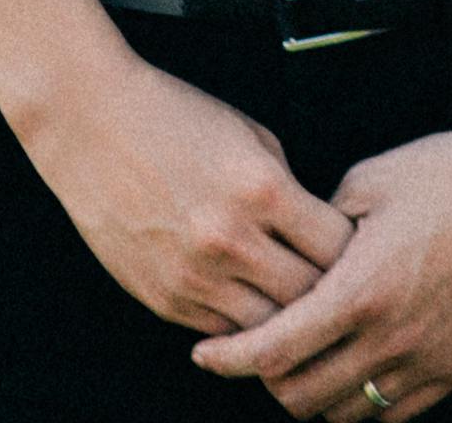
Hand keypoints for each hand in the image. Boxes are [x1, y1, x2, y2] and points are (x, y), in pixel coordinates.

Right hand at [12, 48, 353, 333]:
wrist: (92, 126)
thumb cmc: (177, 120)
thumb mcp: (253, 138)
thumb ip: (289, 191)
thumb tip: (320, 234)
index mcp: (262, 190)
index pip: (337, 247)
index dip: (356, 252)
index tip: (359, 250)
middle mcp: (229, 239)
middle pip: (310, 295)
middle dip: (331, 291)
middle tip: (339, 284)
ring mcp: (192, 275)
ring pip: (267, 327)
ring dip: (287, 316)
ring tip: (297, 300)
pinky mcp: (162, 299)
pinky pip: (221, 330)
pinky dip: (243, 322)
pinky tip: (251, 302)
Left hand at [188, 108, 451, 417]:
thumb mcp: (370, 182)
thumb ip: (320, 230)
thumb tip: (292, 253)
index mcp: (361, 290)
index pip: (270, 352)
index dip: (226, 359)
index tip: (205, 354)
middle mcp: (393, 337)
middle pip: (299, 397)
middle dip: (267, 380)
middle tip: (261, 351)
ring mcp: (430, 359)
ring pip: (345, 414)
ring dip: (315, 395)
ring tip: (309, 361)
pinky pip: (394, 412)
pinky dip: (363, 401)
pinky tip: (357, 367)